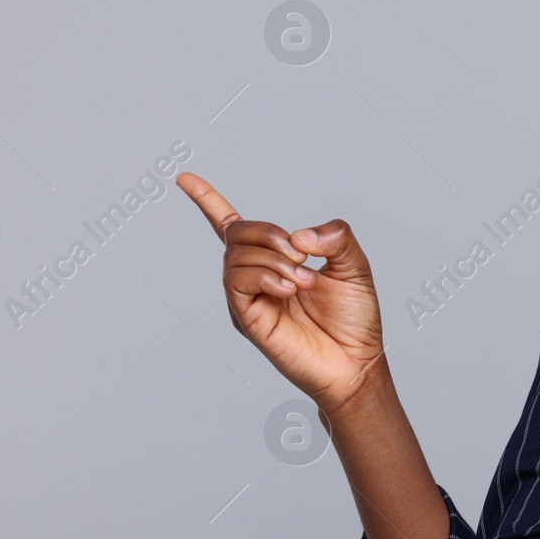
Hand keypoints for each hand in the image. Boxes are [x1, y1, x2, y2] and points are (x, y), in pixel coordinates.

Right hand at [176, 171, 385, 414]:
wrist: (356, 360)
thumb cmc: (354, 318)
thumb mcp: (354, 265)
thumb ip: (335, 238)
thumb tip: (299, 236)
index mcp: (275, 259)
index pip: (231, 225)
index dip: (207, 200)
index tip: (183, 178)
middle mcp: (254, 277)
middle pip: (236, 232)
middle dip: (268, 233)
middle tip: (302, 256)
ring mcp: (248, 298)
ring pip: (236, 256)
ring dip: (274, 260)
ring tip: (303, 280)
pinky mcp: (247, 319)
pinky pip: (237, 282)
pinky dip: (264, 276)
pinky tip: (288, 287)